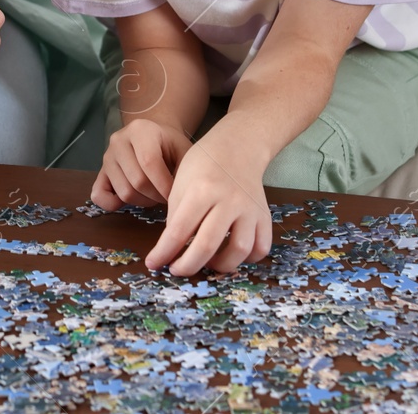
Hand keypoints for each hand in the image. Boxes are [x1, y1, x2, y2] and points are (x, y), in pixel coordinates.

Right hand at [91, 118, 193, 208]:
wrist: (152, 136)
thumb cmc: (170, 145)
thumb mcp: (184, 149)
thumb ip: (185, 169)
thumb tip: (182, 197)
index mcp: (140, 130)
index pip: (149, 162)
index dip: (164, 185)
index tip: (176, 195)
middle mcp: (118, 141)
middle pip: (137, 180)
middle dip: (157, 196)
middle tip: (167, 197)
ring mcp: (107, 157)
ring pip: (124, 192)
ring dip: (143, 202)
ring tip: (154, 195)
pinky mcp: (100, 172)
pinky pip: (99, 195)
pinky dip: (113, 205)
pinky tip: (131, 201)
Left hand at [145, 132, 272, 275]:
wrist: (237, 147)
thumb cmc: (202, 165)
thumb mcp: (180, 184)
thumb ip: (176, 217)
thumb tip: (173, 250)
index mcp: (201, 190)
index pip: (179, 230)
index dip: (164, 252)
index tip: (153, 264)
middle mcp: (228, 200)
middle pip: (207, 245)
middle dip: (188, 265)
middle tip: (176, 270)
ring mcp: (250, 209)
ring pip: (239, 250)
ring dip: (220, 265)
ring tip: (206, 262)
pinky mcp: (264, 215)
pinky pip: (261, 247)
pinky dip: (247, 258)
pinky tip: (232, 255)